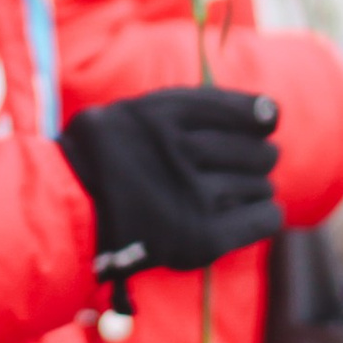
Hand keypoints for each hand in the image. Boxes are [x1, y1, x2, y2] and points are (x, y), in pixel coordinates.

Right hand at [58, 88, 281, 279]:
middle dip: (258, 156)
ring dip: (256, 187)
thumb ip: (202, 104)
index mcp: (166, 115)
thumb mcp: (144, 109)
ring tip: (234, 191)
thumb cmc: (111, 154)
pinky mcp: (200, 239)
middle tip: (246, 162)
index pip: (245, 111)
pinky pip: (262, 220)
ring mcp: (190, 198)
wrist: (68, 211)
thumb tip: (274, 112)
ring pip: (260, 185)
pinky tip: (258, 212)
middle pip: (256, 151)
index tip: (264, 124)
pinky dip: (266, 214)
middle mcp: (180, 153)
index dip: (261, 117)